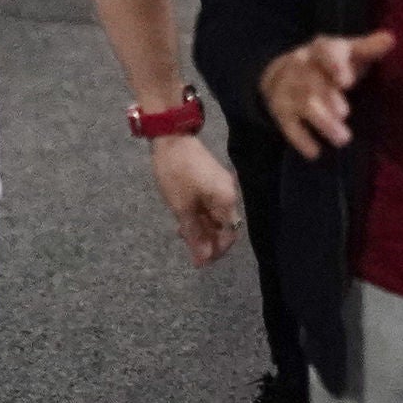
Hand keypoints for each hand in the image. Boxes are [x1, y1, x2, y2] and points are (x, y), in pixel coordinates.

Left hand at [150, 131, 240, 265]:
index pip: (229, 235)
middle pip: (224, 226)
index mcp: (227, 201)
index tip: (199, 262)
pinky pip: (211, 205)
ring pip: (216, 216)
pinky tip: (185, 221)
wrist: (173, 139)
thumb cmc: (177, 174)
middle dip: (207, 241)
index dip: (216, 251)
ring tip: (182, 236)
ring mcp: (221, 187)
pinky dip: (200, 216)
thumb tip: (204, 259)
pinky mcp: (213, 181)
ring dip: (202, 229)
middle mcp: (230, 194)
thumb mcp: (182, 208)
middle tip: (189, 251)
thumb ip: (194, 235)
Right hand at [258, 30, 393, 158]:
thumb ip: (369, 48)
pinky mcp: (281, 111)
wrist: (284, 73)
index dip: (336, 66)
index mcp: (321, 49)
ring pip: (304, 105)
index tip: (347, 82)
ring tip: (343, 139)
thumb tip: (391, 39)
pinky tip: (315, 152)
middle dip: (329, 98)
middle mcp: (301, 66)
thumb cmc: (330, 62)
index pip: (326, 52)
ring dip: (322, 122)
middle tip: (345, 113)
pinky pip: (288, 126)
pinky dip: (301, 139)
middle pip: (313, 82)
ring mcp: (289, 89)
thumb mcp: (349, 52)